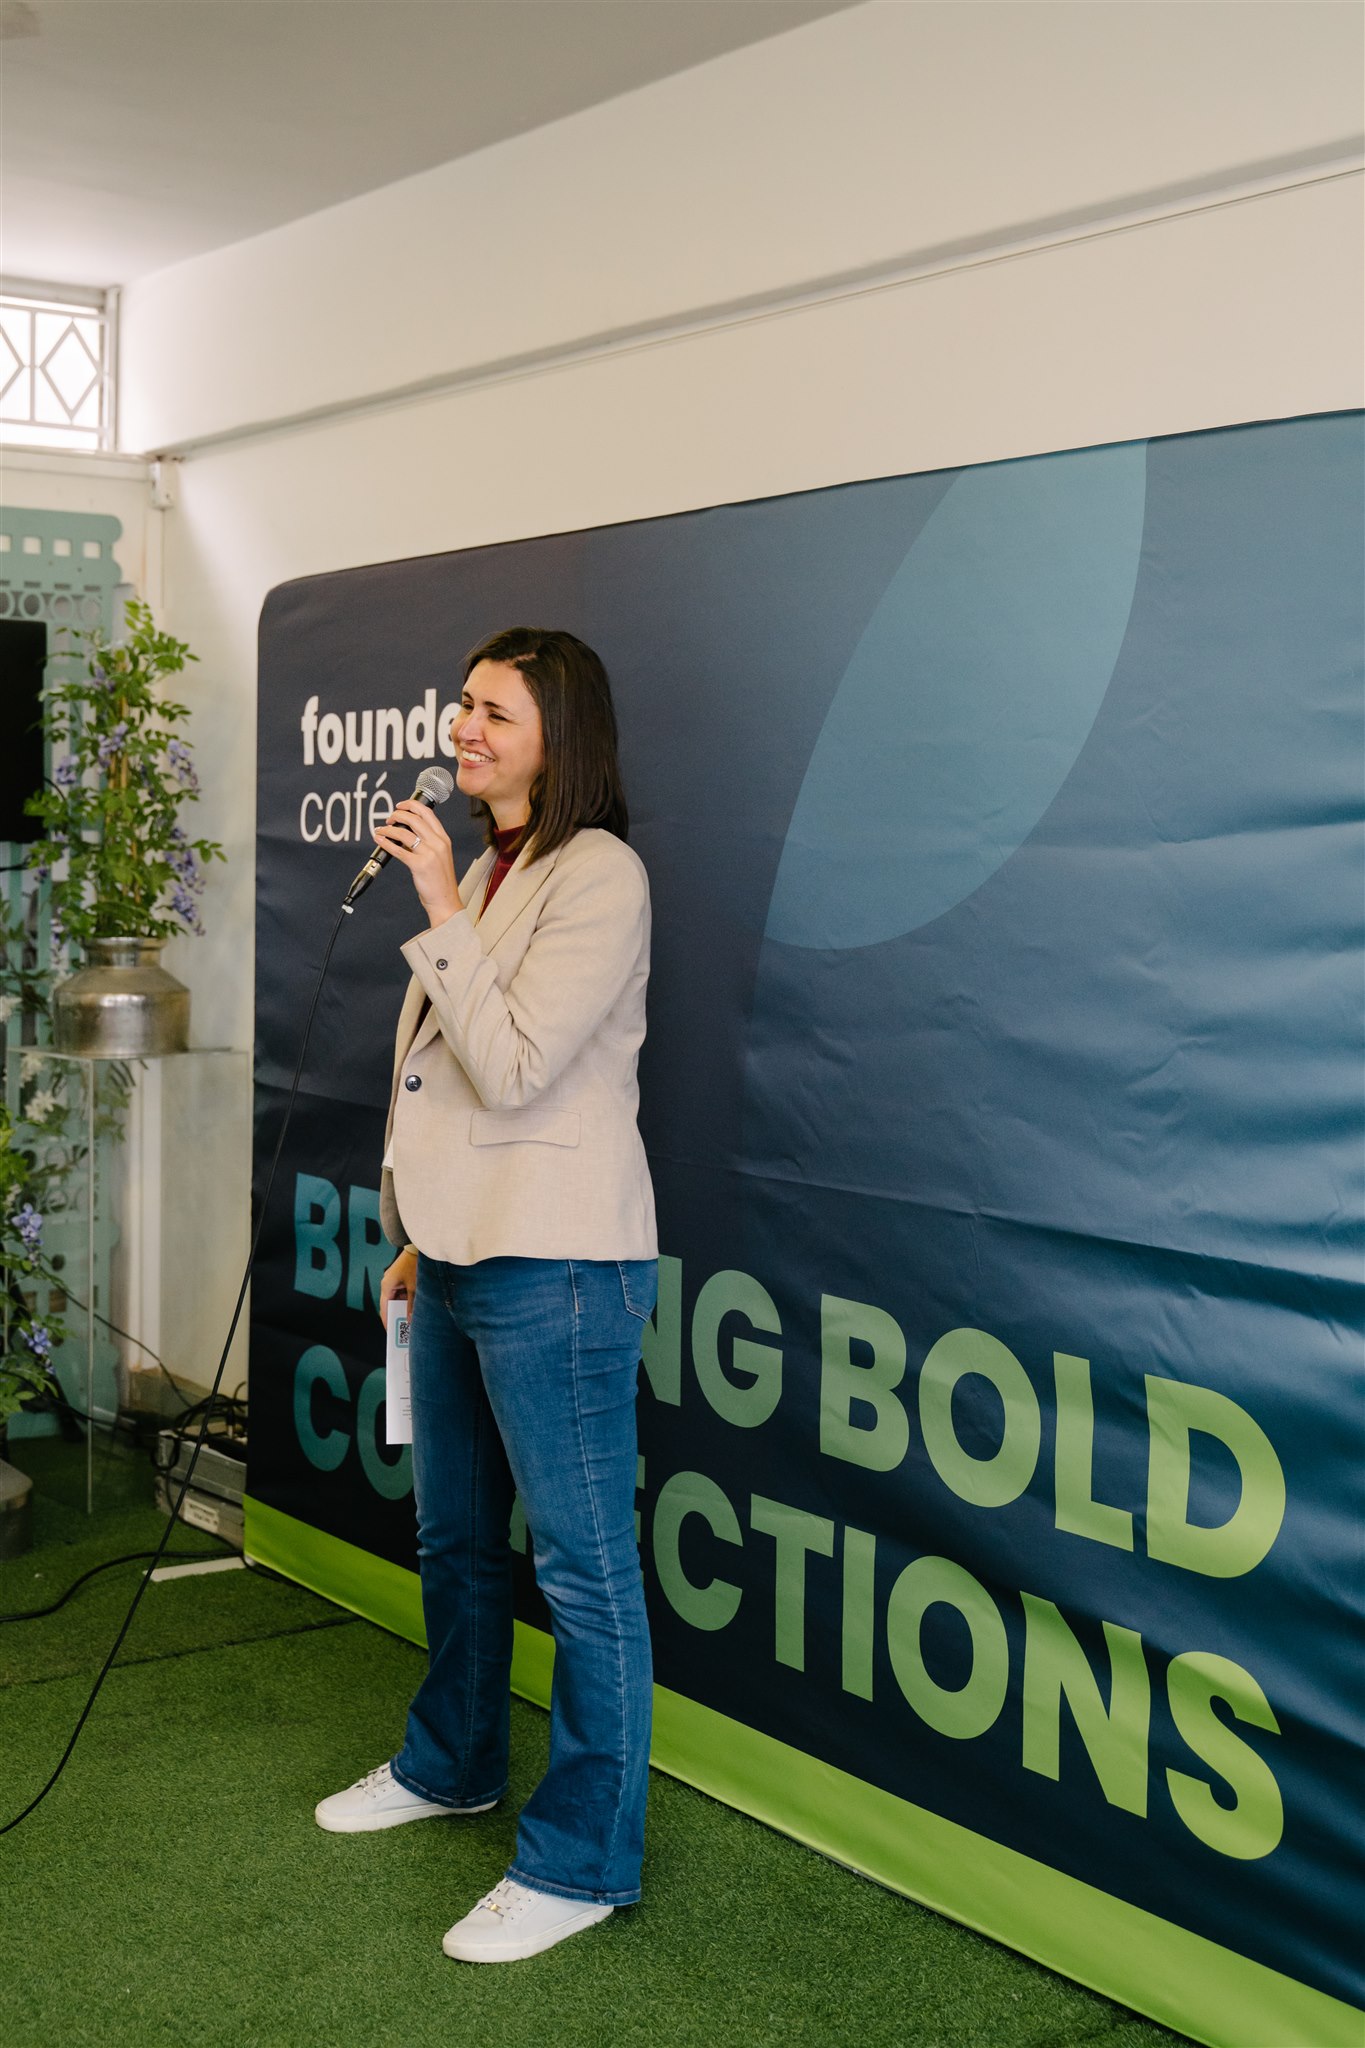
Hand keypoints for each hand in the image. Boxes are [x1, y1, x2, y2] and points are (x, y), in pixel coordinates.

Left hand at [373, 798, 461, 926]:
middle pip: (414, 819)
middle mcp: (438, 844)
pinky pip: (398, 849)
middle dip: (397, 815)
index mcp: (444, 839)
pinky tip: (380, 840)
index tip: (400, 806)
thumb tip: (406, 833)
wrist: (445, 901)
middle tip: (389, 818)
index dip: (411, 805)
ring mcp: (429, 854)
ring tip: (381, 830)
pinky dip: (386, 842)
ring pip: (404, 833)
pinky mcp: (419, 865)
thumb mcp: (439, 857)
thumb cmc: (441, 882)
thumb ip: (427, 843)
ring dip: (388, 828)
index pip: (428, 813)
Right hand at [378, 1246, 417, 1325]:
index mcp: (386, 1286)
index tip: (391, 1332)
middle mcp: (387, 1284)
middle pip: (389, 1304)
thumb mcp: (414, 1287)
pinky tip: (413, 1307)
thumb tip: (410, 1319)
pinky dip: (406, 1300)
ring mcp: (393, 1281)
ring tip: (410, 1319)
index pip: (384, 1308)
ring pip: (396, 1299)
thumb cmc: (414, 1265)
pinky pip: (401, 1293)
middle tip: (402, 1328)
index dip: (387, 1321)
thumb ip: (411, 1304)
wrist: (418, 1247)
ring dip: (402, 1308)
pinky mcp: (400, 1278)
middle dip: (395, 1315)